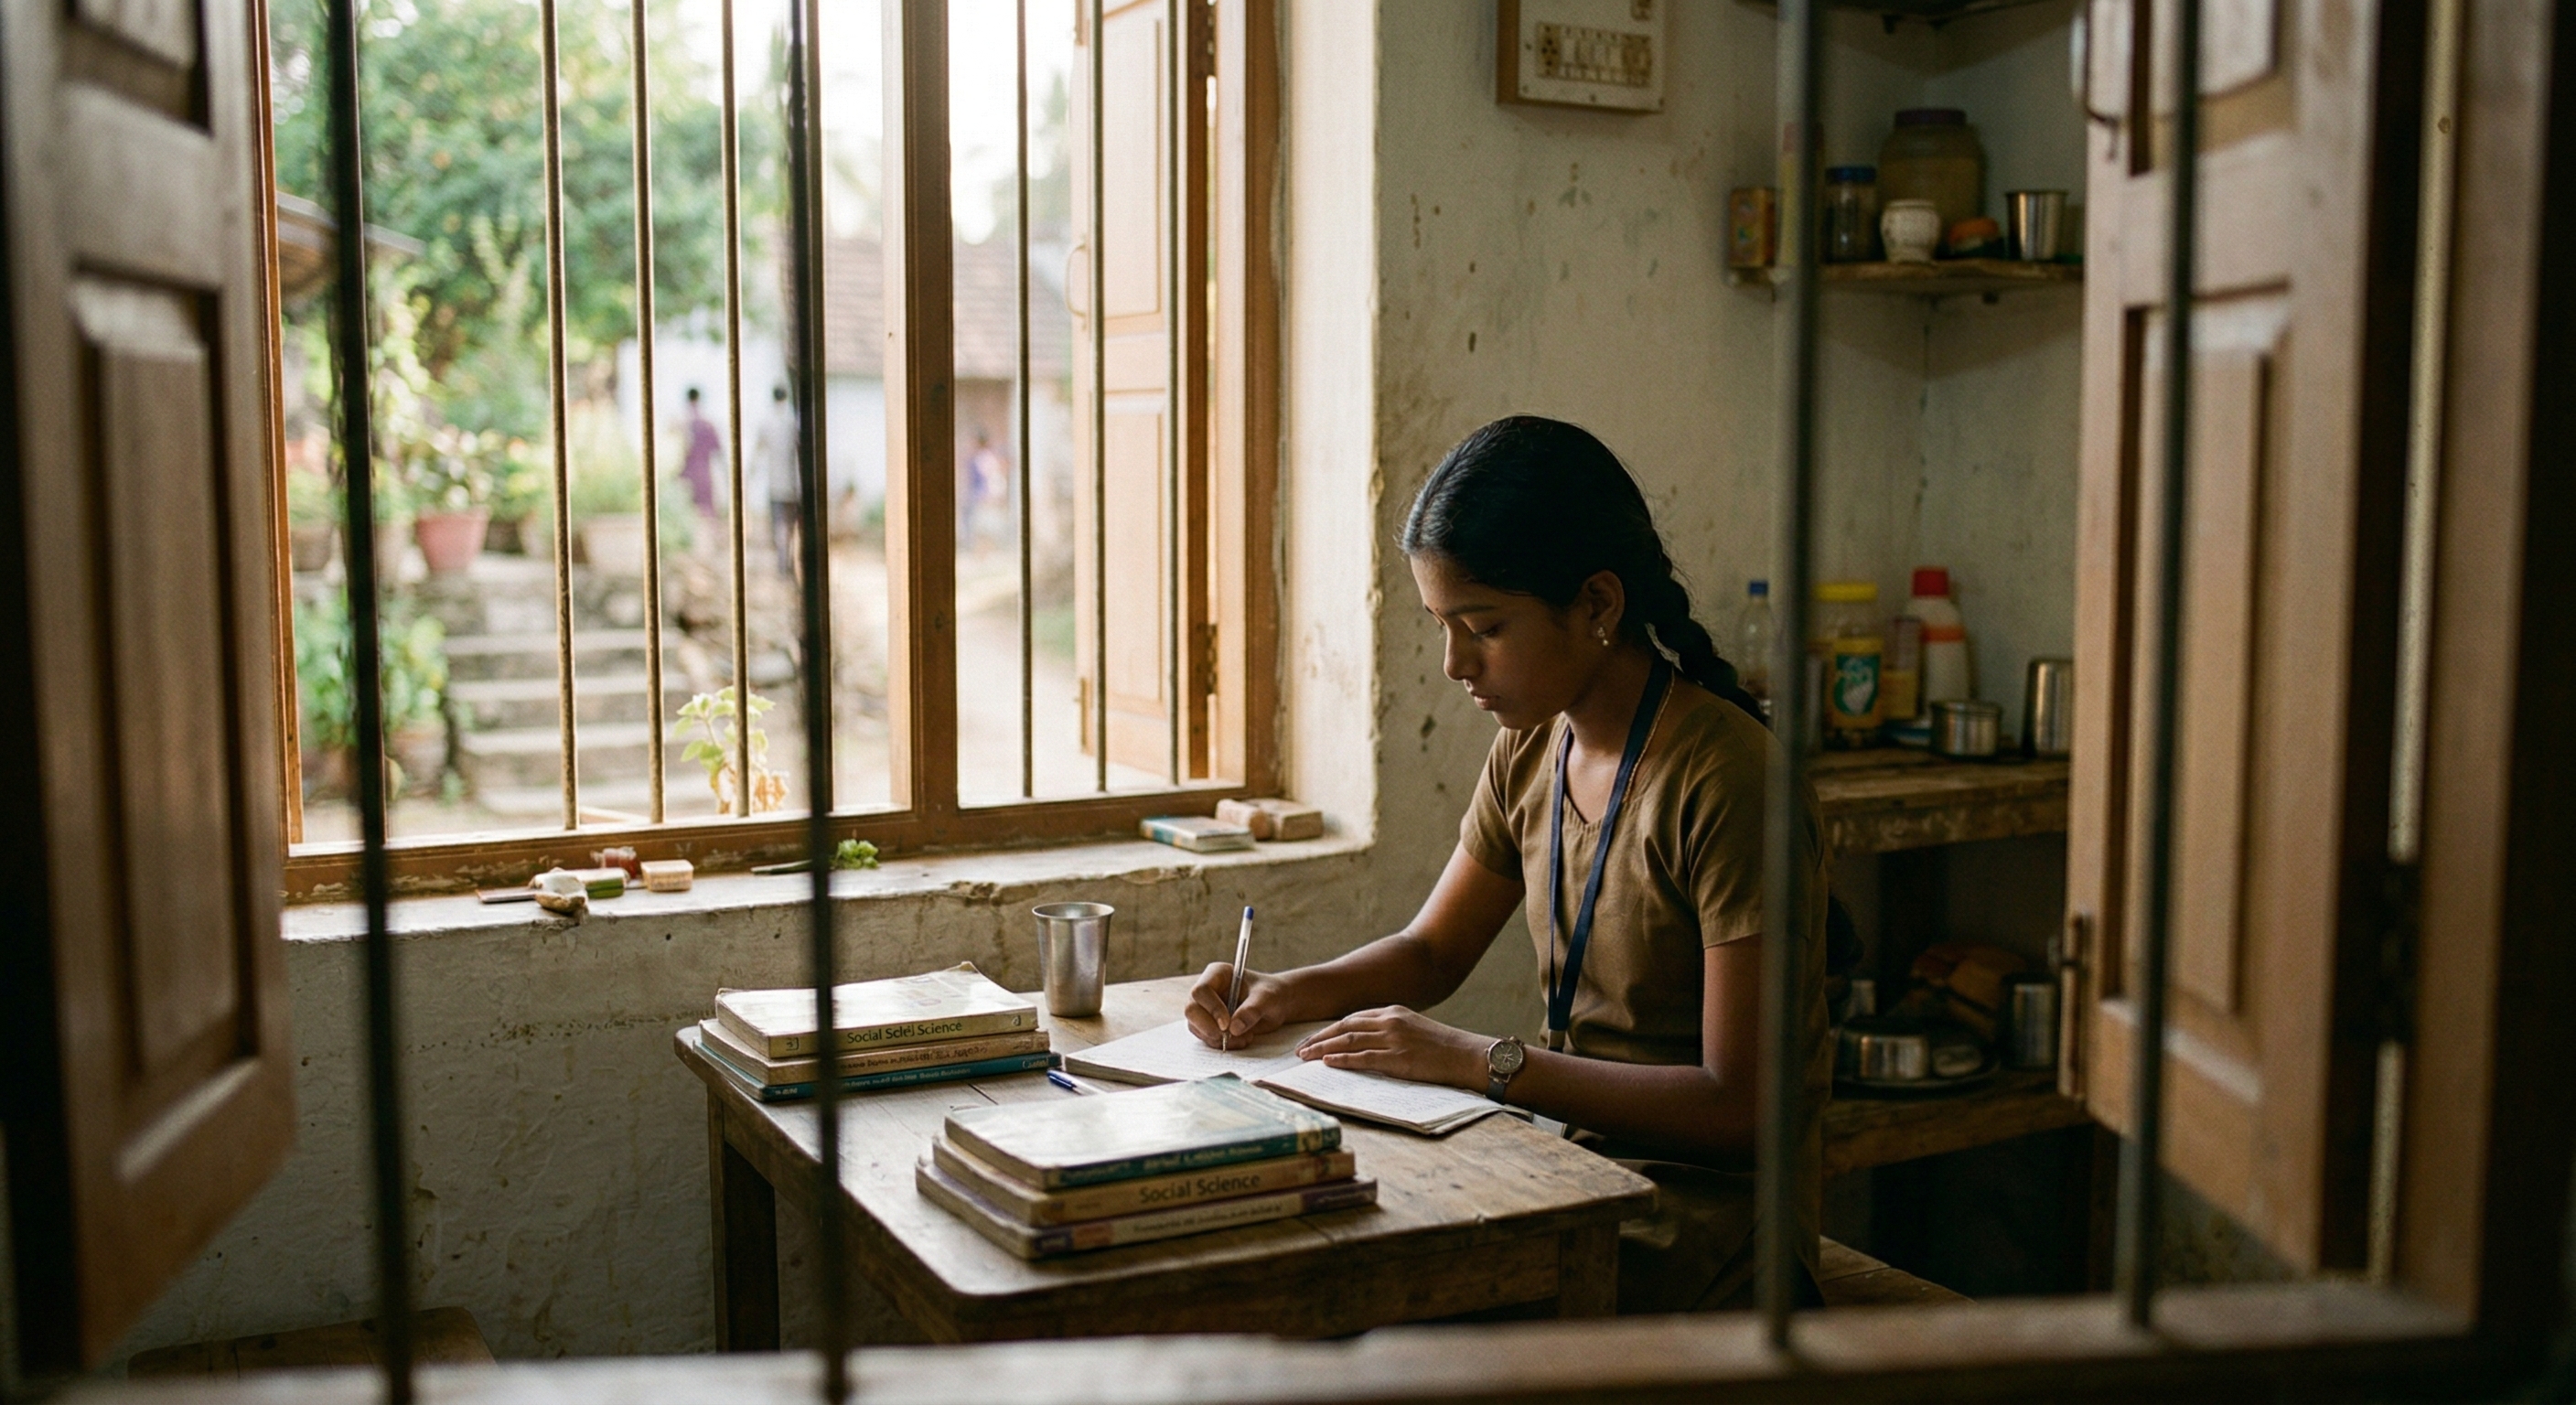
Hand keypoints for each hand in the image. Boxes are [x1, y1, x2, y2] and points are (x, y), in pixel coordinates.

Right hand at [1186, 962, 1294, 1047]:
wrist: (1276, 1005)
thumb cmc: (1271, 994)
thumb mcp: (1267, 999)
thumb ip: (1252, 1010)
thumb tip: (1234, 1028)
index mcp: (1217, 974)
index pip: (1201, 991)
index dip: (1211, 1009)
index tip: (1227, 1025)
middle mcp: (1207, 990)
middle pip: (1191, 1010)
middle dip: (1209, 1028)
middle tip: (1229, 1038)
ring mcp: (1205, 1007)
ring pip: (1195, 1026)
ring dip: (1217, 1039)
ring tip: (1244, 1038)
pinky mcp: (1208, 1023)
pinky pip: (1205, 1036)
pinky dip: (1220, 1043)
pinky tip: (1241, 1040)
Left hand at [1293, 1006, 1489, 1090]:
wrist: (1465, 1055)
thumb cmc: (1441, 1047)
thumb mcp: (1413, 1028)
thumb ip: (1388, 1030)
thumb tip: (1363, 1042)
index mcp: (1392, 1012)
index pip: (1351, 1018)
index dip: (1329, 1030)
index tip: (1312, 1039)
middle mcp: (1389, 1022)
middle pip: (1344, 1027)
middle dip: (1318, 1038)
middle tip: (1299, 1050)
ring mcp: (1393, 1039)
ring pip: (1348, 1041)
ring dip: (1323, 1049)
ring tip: (1305, 1057)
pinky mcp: (1398, 1058)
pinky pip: (1363, 1058)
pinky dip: (1342, 1060)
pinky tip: (1328, 1063)